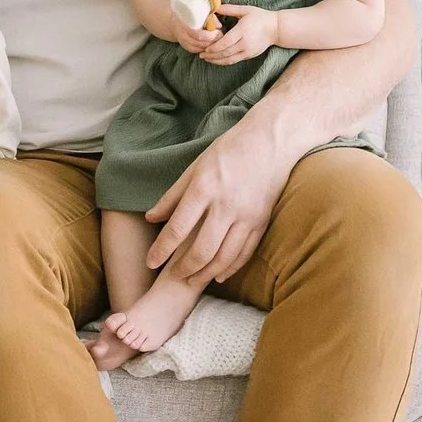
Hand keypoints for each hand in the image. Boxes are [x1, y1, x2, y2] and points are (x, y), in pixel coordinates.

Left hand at [143, 116, 288, 285]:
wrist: (271, 141)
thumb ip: (173, 196)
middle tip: (172, 276)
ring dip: (206, 273)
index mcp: (204, 189)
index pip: (178, 228)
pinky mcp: (262, 221)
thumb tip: (151, 218)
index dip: (161, 249)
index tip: (150, 262)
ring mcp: (246, 216)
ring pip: (225, 256)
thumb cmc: (229, 151)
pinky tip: (219, 275)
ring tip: (192, 280)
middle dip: (184, 268)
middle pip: (202, 250)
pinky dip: (231, 267)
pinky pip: (245, 252)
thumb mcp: (195, 167)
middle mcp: (225, 206)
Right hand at [168, 14, 218, 54]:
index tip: (218, 31)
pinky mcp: (186, 47)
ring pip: (199, 49)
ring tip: (217, 40)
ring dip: (210, 46)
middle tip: (220, 36)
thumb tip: (219, 26)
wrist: (175, 22)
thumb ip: (209, 18)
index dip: (210, 35)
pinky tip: (211, 45)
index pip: (199, 35)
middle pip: (200, 43)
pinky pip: (197, 51)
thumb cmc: (189, 15)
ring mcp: (183, 43)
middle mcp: (183, 36)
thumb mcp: (199, 13)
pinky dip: (205, 49)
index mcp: (185, 25)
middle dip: (213, 41)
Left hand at [199, 5, 276, 64]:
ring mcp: (248, 51)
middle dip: (212, 56)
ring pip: (229, 59)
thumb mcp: (245, 10)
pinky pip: (235, 60)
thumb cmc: (260, 17)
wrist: (276, 29)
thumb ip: (229, 9)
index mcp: (243, 31)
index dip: (214, 47)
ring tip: (206, 59)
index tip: (205, 48)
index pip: (226, 42)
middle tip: (201, 55)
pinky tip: (217, 60)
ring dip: (217, 61)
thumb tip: (215, 7)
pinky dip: (224, 61)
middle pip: (225, 53)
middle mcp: (245, 43)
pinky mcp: (250, 55)